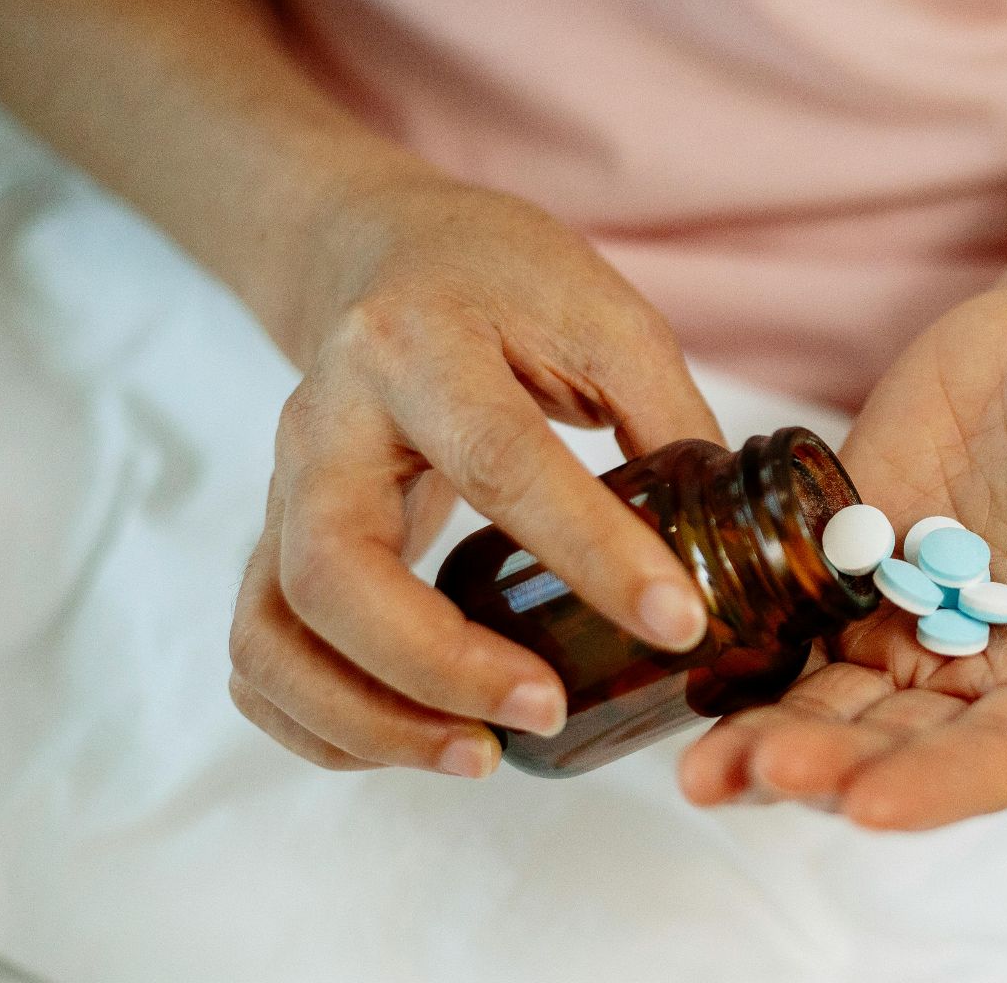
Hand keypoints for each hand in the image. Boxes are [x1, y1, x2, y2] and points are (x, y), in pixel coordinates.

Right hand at [228, 182, 721, 778]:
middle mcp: (325, 422)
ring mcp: (283, 488)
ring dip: (367, 718)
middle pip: (333, 570)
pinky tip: (418, 741)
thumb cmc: (500, 280)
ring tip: (480, 754)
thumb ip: (668, 419)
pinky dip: (320, 722)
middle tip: (545, 711)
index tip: (679, 623)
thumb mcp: (603, 315)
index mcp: (420, 346)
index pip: (502, 461)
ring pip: (273, 631)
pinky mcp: (275, 540)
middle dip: (438, 666)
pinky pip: (260, 655)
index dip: (593, 553)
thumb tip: (746, 545)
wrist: (379, 252)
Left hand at [680, 282, 1006, 844]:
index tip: (866, 803)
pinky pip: (792, 612)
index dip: (934, 788)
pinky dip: (745, 646)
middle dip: (826, 764)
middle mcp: (985, 670)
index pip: (999, 761)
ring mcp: (912, 614)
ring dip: (768, 732)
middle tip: (751, 772)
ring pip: (832, 697)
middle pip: (896, 743)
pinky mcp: (854, 554)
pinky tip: (692, 667)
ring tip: (700, 764)